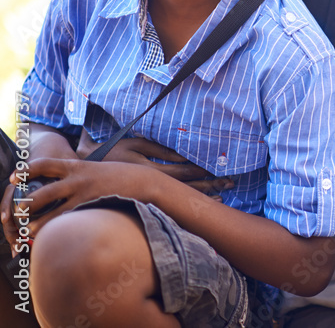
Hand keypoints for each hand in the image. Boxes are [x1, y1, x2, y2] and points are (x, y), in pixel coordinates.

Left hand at [1, 157, 163, 239]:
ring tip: (27, 231)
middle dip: (25, 203)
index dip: (26, 170)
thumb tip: (68, 180)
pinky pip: (70, 221)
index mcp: (78, 166)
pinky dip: (58, 230)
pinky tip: (52, 238)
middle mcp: (77, 179)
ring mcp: (84, 195)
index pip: (45, 164)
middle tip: (15, 212)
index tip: (13, 177)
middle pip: (42, 191)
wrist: (145, 182)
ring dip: (37, 223)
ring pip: (52, 211)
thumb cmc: (123, 177)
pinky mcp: (93, 208)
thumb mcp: (99, 169)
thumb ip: (81, 174)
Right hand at [77, 129, 229, 194]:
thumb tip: (184, 156)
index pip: (183, 171)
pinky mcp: (143, 198)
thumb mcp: (136, 145)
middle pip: (186, 186)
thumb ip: (161, 150)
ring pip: (180, 197)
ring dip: (201, 196)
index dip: (203, 172)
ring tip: (222, 197)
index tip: (221, 171)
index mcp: (150, 169)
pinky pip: (169, 202)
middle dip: (209, 185)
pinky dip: (187, 203)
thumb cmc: (114, 150)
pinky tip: (199, 206)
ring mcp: (147, 193)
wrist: (86, 167)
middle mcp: (151, 184)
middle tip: (231, 184)